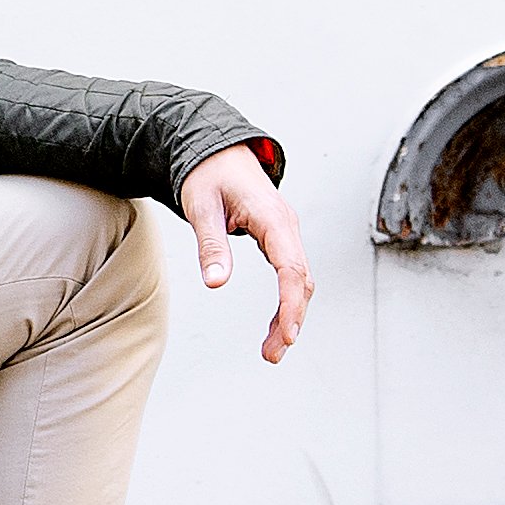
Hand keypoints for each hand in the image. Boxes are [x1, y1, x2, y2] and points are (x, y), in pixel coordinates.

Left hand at [181, 146, 312, 362]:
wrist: (217, 151)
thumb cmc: (208, 175)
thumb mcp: (202, 207)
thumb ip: (211, 244)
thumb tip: (215, 282)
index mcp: (272, 218)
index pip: (291, 268)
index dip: (290, 304)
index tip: (286, 334)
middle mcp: (287, 226)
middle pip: (302, 280)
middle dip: (291, 319)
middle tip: (272, 354)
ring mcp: (286, 233)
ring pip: (299, 280)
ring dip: (290, 315)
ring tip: (272, 349)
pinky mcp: (279, 238)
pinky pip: (291, 273)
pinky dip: (287, 301)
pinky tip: (276, 324)